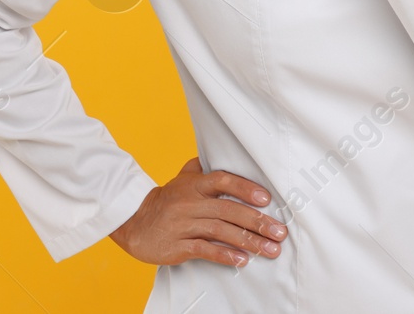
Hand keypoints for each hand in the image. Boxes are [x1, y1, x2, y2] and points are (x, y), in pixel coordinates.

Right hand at [108, 157, 287, 267]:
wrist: (134, 223)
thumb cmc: (164, 201)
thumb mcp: (180, 179)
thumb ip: (198, 168)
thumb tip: (215, 152)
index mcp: (194, 185)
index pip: (223, 180)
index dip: (245, 188)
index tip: (267, 200)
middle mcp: (190, 202)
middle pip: (228, 210)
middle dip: (257, 222)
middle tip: (279, 233)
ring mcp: (183, 224)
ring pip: (220, 232)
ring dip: (248, 242)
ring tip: (269, 250)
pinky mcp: (177, 245)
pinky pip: (204, 250)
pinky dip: (225, 255)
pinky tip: (242, 261)